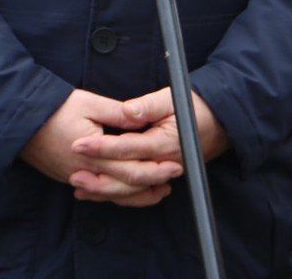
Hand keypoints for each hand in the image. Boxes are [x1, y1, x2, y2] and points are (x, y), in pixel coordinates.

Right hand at [22, 89, 178, 207]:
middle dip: (152, 183)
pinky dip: (116, 196)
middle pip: (126, 185)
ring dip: (137, 195)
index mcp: (94, 153)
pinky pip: (99, 193)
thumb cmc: (54, 108)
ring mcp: (77, 178)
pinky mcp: (70, 179)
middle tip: (173, 178)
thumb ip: (117, 113)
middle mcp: (87, 172)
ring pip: (113, 195)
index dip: (155, 167)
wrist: (19, 122)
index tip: (174, 164)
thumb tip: (140, 120)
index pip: (131, 166)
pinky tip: (128, 193)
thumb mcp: (88, 103)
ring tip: (158, 191)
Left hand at [69, 87, 226, 205]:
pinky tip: (94, 192)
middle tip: (73, 173)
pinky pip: (136, 192)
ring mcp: (162, 173)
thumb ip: (147, 106)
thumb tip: (126, 112)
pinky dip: (115, 194)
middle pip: (127, 176)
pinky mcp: (159, 176)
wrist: (219, 124)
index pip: (127, 148)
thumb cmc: (193, 107)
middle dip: (99, 176)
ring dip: (104, 190)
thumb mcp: (171, 98)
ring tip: (78, 187)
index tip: (78, 144)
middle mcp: (164, 163)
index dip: (101, 147)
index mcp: (164, 143)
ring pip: (131, 190)